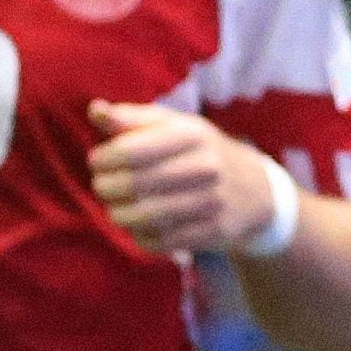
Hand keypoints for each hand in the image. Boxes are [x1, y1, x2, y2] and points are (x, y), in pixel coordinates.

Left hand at [87, 100, 288, 259]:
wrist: (255, 190)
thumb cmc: (200, 151)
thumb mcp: (174, 126)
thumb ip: (132, 119)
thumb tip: (95, 110)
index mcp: (192, 133)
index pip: (130, 149)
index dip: (103, 158)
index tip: (96, 161)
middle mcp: (205, 166)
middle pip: (134, 184)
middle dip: (106, 188)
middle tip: (102, 187)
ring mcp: (211, 201)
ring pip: (144, 216)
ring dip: (119, 214)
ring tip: (116, 208)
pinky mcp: (212, 231)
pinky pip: (160, 241)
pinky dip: (140, 236)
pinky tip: (138, 226)